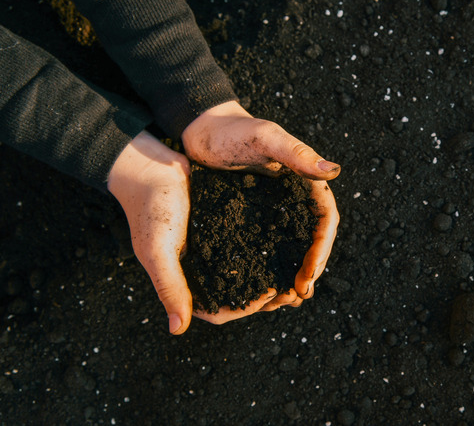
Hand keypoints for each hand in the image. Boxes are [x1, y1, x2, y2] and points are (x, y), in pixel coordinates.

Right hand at [107, 131, 280, 332]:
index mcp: (183, 285)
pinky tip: (291, 244)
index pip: (221, 312)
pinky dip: (270, 251)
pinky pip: (250, 248)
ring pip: (250, 274)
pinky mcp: (225, 233)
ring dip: (274, 276)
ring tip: (299, 270)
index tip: (274, 294)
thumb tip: (178, 329)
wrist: (153, 167)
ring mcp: (215, 254)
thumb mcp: (158, 249)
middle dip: (269, 297)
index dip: (249, 308)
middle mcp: (202, 275)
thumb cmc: (150, 208)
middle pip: (240, 297)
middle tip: (297, 288)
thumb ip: (169, 286)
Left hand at [181, 101, 339, 313]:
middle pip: (314, 240)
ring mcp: (277, 210)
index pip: (325, 220)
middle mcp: (296, 198)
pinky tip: (264, 285)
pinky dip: (273, 267)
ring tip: (287, 298)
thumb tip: (334, 170)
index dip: (322, 249)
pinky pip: (271, 246)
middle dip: (311, 269)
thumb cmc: (233, 130)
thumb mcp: (264, 138)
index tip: (309, 273)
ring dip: (296, 273)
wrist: (201, 129)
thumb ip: (297, 153)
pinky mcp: (256, 217)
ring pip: (295, 247)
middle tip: (299, 295)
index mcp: (307, 181)